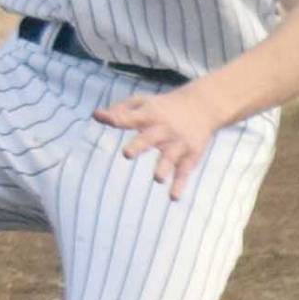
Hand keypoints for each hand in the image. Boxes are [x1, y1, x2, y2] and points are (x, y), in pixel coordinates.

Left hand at [92, 83, 230, 200]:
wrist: (202, 106)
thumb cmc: (162, 106)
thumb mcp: (142, 102)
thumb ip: (119, 110)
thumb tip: (96, 115)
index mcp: (148, 115)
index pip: (128, 117)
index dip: (114, 117)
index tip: (100, 117)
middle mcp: (163, 129)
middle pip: (149, 138)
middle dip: (139, 146)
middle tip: (127, 154)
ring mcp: (177, 143)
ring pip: (170, 157)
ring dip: (164, 168)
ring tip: (158, 178)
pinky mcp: (190, 155)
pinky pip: (184, 172)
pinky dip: (180, 185)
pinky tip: (173, 197)